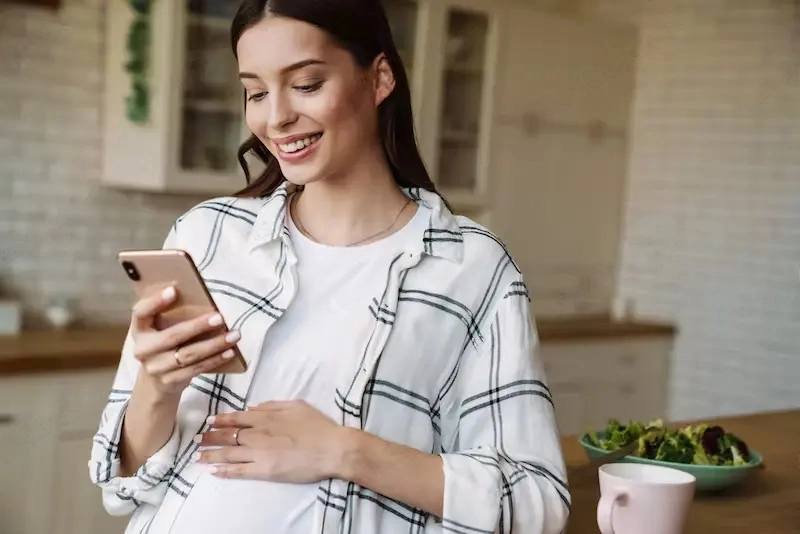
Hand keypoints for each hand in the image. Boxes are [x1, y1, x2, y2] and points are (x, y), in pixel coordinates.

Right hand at [130, 286, 240, 395]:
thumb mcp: (160, 330)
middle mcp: (143, 349)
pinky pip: (196, 369)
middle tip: (220, 317)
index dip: (155, 301)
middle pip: (172, 336)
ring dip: (214, 345)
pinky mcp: (169, 381)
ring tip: (234, 335)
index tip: (174, 290)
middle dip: (198, 326)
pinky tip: (229, 352)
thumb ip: (172, 316)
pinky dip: (215, 360)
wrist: (155, 382)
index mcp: (139, 330)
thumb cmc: (164, 346)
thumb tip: (203, 298)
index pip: (140, 312)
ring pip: (188, 355)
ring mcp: (155, 368)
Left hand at [194, 400, 349, 482]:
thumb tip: (253, 407)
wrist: (331, 448)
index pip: (236, 418)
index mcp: (266, 417)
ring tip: (197, 456)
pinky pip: (239, 471)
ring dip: (211, 454)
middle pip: (227, 435)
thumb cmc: (318, 426)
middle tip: (196, 439)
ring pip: (228, 454)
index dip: (221, 419)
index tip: (209, 421)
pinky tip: (213, 471)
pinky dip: (224, 471)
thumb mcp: (297, 405)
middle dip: (209, 437)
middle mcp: (258, 434)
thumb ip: (273, 405)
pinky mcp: (264, 471)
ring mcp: (259, 453)